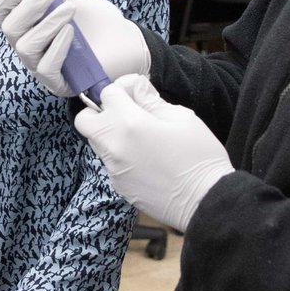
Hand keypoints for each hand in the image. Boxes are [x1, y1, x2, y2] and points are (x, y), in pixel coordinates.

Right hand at [0, 0, 148, 96]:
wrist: (126, 41)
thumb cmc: (96, 20)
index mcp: (27, 24)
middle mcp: (28, 45)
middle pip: (10, 28)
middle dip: (30, 6)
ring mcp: (40, 66)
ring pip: (26, 46)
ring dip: (47, 23)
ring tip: (70, 10)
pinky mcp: (57, 82)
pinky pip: (45, 66)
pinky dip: (56, 45)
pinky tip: (70, 32)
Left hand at [74, 74, 232, 232]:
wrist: (205, 202)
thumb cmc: (200, 158)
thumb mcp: (182, 118)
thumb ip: (151, 100)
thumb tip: (135, 87)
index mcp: (130, 123)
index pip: (106, 93)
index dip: (121, 90)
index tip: (136, 94)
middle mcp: (114, 145)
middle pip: (84, 120)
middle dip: (99, 112)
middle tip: (124, 114)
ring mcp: (113, 168)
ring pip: (96, 142)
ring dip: (110, 134)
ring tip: (139, 139)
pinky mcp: (118, 185)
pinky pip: (110, 162)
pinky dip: (120, 156)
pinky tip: (145, 161)